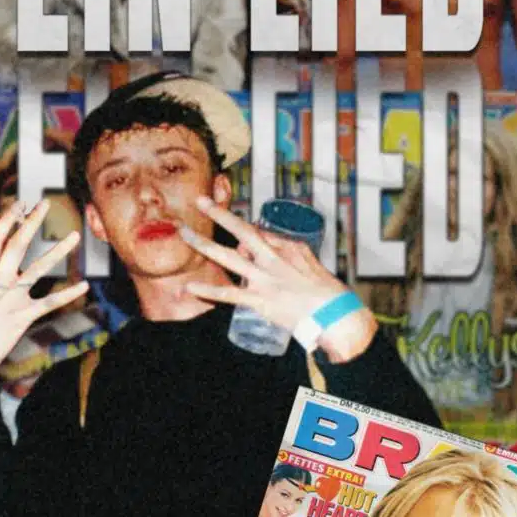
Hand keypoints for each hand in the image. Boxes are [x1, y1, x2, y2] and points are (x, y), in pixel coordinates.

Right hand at [0, 199, 88, 392]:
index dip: (9, 218)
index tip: (20, 204)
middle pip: (18, 243)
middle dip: (32, 221)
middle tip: (44, 203)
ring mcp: (12, 297)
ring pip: (39, 268)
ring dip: (59, 250)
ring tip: (74, 236)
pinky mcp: (23, 316)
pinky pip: (50, 303)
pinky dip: (68, 294)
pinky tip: (85, 285)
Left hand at [179, 198, 376, 362]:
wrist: (334, 316)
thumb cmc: (325, 290)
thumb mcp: (308, 259)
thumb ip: (286, 247)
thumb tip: (266, 238)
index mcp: (284, 249)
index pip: (256, 230)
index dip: (235, 221)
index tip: (217, 211)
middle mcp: (271, 259)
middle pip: (240, 231)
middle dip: (219, 214)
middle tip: (200, 200)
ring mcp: (262, 280)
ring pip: (227, 257)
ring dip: (203, 245)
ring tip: (183, 234)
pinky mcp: (258, 301)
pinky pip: (228, 294)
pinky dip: (207, 291)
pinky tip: (189, 287)